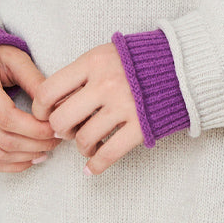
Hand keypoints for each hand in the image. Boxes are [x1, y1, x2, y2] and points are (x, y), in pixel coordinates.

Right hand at [0, 45, 58, 172]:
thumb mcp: (14, 57)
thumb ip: (34, 80)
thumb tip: (54, 106)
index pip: (6, 116)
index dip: (34, 128)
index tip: (55, 128)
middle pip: (2, 139)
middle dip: (34, 144)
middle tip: (56, 140)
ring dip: (24, 158)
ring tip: (46, 151)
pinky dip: (8, 166)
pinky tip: (28, 160)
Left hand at [31, 42, 144, 176]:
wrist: (183, 65)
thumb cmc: (138, 60)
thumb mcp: (106, 54)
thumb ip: (81, 74)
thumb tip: (53, 104)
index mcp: (93, 62)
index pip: (48, 90)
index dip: (40, 108)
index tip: (44, 114)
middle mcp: (106, 83)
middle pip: (60, 119)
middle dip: (60, 130)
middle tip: (67, 129)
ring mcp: (124, 106)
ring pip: (83, 139)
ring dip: (81, 146)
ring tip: (88, 143)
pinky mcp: (141, 126)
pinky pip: (108, 154)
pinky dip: (96, 165)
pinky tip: (92, 168)